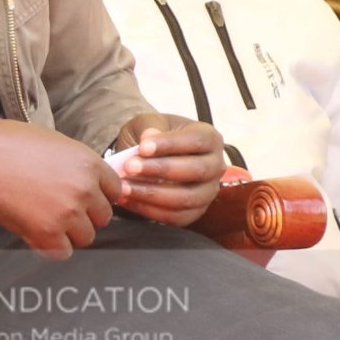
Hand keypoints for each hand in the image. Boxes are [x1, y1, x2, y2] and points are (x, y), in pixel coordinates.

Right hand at [0, 119, 119, 259]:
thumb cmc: (4, 144)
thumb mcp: (52, 141)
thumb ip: (74, 162)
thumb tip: (84, 177)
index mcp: (88, 163)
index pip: (115, 190)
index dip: (99, 195)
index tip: (85, 198)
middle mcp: (85, 189)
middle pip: (103, 217)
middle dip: (85, 215)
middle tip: (59, 209)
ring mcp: (68, 213)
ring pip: (85, 237)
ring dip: (69, 233)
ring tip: (45, 220)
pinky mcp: (47, 234)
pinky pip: (63, 252)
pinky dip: (51, 246)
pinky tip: (36, 232)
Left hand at [110, 114, 227, 226]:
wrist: (147, 158)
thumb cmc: (152, 138)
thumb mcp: (147, 122)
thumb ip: (149, 126)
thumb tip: (149, 137)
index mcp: (210, 138)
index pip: (197, 140)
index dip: (170, 144)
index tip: (142, 147)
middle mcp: (215, 166)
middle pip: (197, 170)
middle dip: (161, 170)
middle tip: (129, 167)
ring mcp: (208, 192)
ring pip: (187, 198)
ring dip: (153, 194)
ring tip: (124, 187)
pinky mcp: (194, 212)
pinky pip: (176, 217)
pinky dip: (149, 211)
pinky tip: (127, 200)